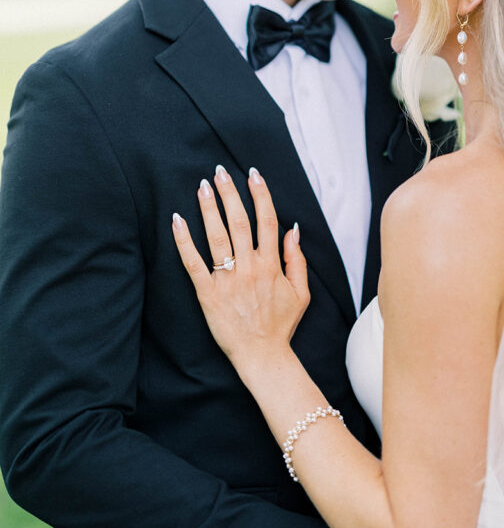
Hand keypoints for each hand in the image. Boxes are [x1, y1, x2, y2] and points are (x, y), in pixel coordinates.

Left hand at [172, 166, 308, 373]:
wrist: (263, 356)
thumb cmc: (281, 325)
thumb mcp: (301, 292)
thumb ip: (296, 259)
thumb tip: (292, 229)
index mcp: (271, 264)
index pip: (266, 220)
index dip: (260, 194)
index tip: (253, 175)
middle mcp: (250, 267)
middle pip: (240, 221)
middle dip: (230, 193)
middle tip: (220, 171)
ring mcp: (228, 280)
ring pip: (218, 236)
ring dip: (210, 209)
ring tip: (202, 187)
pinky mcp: (208, 294)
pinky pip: (193, 263)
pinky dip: (184, 241)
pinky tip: (177, 221)